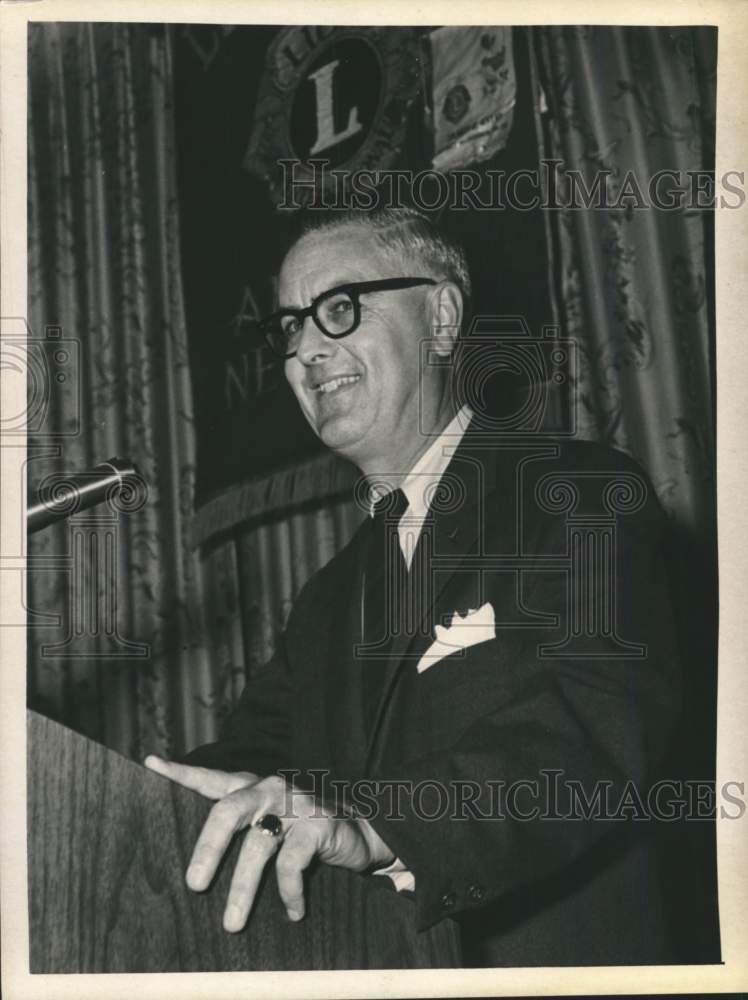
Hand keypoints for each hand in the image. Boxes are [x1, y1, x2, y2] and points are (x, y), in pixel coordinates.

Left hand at [144, 757, 393, 931]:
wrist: (362, 830)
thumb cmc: (303, 830)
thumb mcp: (270, 822)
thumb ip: (241, 828)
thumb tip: (196, 867)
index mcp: (251, 788)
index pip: (211, 778)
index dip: (181, 773)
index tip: (150, 763)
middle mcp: (269, 790)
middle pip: (228, 811)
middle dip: (208, 848)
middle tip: (193, 885)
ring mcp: (294, 805)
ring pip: (258, 846)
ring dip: (244, 889)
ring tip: (232, 924)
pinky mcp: (318, 825)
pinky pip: (293, 863)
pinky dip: (290, 892)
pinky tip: (293, 913)